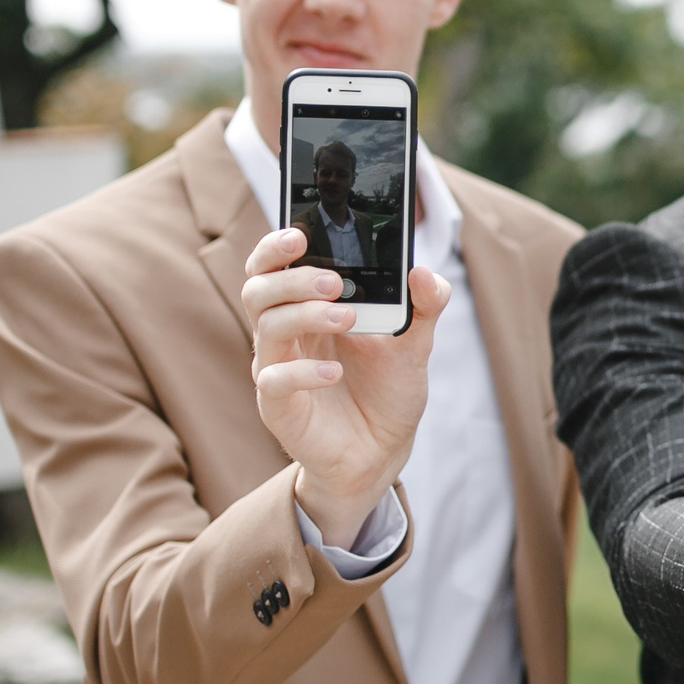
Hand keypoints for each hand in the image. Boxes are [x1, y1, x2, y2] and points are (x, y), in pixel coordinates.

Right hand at [241, 227, 448, 548]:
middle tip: (335, 282)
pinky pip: (273, 381)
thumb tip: (423, 274)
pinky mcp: (279, 406)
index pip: (273, 266)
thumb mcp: (415, 344)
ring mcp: (277, 369)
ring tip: (348, 318)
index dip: (275, 246)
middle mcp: (286, 335)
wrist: (383, 450)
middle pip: (259, 289)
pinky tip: (334, 372)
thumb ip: (424, 306)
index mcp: (308, 307)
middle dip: (292, 278)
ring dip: (304, 315)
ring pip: (266, 328)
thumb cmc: (387, 390)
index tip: (300, 233)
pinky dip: (302, 372)